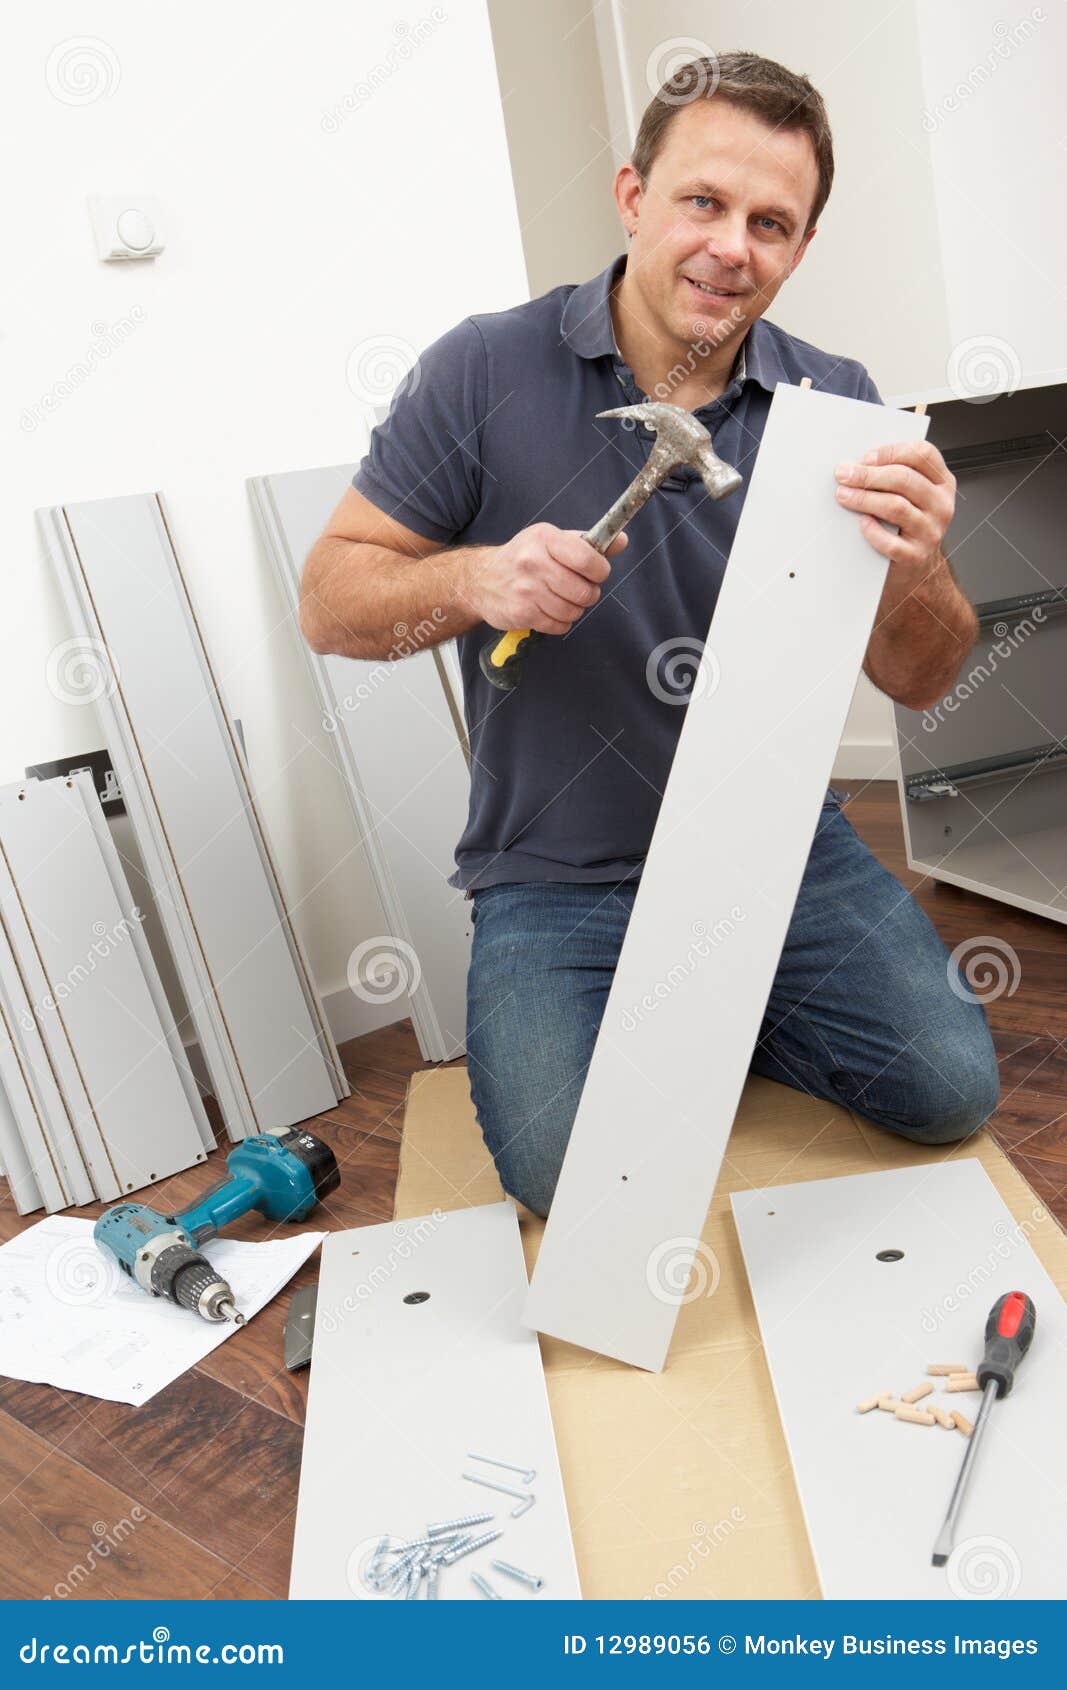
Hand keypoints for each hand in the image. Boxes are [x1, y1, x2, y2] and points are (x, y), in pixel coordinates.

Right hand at [462, 522, 625, 633]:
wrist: (481, 579)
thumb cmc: (523, 557)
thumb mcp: (552, 541)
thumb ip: (587, 543)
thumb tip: (621, 541)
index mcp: (546, 539)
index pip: (588, 559)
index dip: (600, 571)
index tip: (596, 573)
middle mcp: (534, 562)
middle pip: (584, 591)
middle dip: (588, 594)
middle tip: (579, 591)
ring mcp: (526, 589)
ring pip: (572, 611)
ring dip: (573, 610)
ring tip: (562, 600)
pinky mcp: (521, 612)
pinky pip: (558, 626)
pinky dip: (560, 623)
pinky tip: (549, 611)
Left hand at [834, 440, 955, 572]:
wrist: (916, 567)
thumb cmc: (907, 525)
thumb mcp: (912, 495)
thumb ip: (895, 476)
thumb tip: (859, 465)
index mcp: (942, 483)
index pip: (922, 454)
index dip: (891, 452)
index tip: (866, 457)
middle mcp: (940, 505)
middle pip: (904, 479)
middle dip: (868, 475)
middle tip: (844, 474)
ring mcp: (930, 531)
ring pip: (896, 507)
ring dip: (864, 499)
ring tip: (844, 495)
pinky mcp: (916, 556)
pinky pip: (890, 542)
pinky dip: (872, 531)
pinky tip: (861, 523)